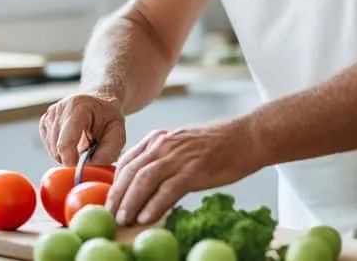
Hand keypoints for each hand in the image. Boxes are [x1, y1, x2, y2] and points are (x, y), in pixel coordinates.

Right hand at [39, 92, 126, 165]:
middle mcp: (60, 109)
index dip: (71, 162)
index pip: (65, 143)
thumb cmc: (109, 118)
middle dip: (73, 159)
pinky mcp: (44, 122)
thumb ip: (106, 154)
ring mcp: (50, 115)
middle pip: (58, 150)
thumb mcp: (118, 134)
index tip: (81, 171)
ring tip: (82, 145)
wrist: (100, 104)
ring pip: (53, 151)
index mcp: (78, 107)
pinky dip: (61, 152)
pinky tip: (73, 143)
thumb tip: (88, 170)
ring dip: (68, 156)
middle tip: (89, 153)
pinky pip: (49, 147)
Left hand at [106, 119, 259, 225]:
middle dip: (117, 195)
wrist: (247, 137)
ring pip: (144, 180)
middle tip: (109, 215)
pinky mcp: (194, 169)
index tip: (109, 200)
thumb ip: (163, 158)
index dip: (115, 183)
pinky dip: (154, 204)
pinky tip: (146, 217)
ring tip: (123, 219)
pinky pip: (168, 189)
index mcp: (159, 138)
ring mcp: (179, 156)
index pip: (127, 160)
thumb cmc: (217, 145)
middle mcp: (164, 144)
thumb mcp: (182, 144)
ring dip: (130, 202)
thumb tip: (145, 183)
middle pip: (131, 171)